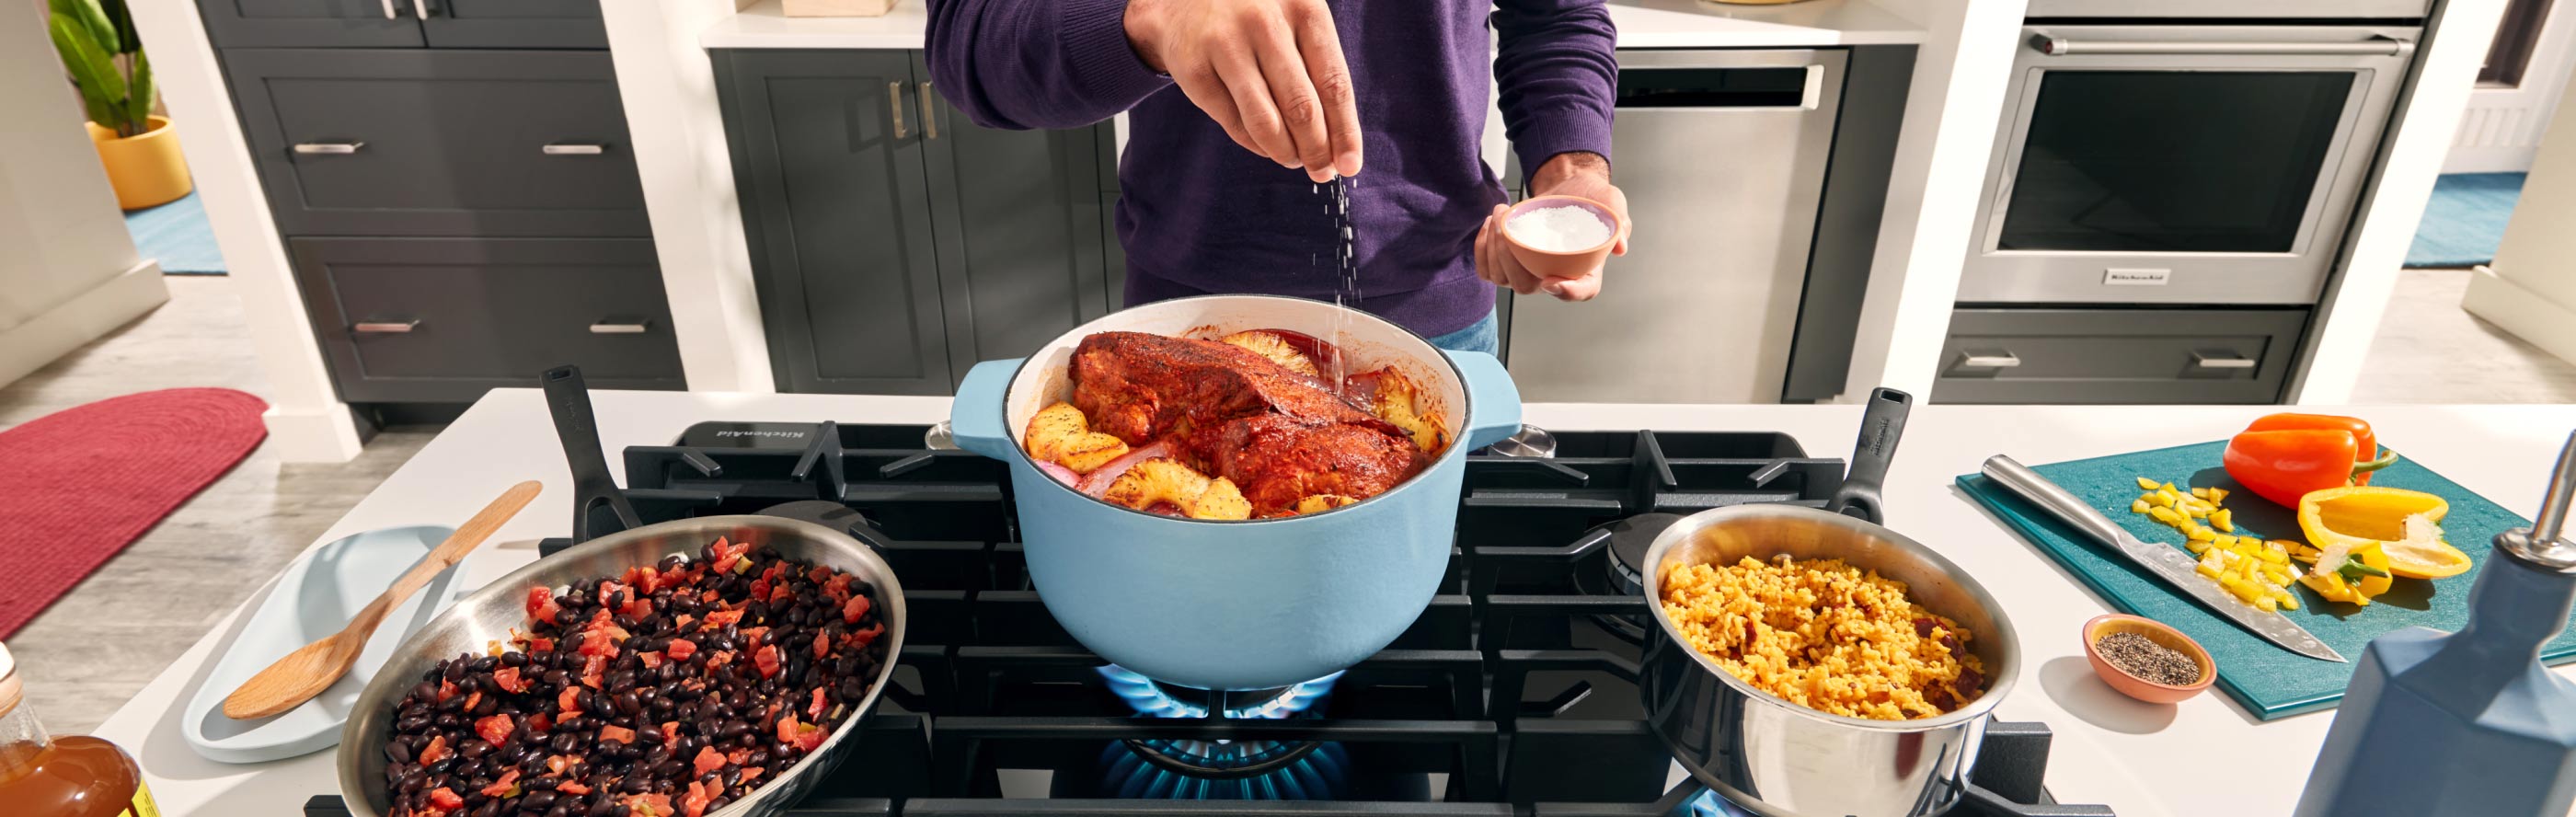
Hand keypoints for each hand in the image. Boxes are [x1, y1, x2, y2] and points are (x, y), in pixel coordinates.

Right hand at [1126, 0, 1362, 181]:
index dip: (1345, 132)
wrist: (1183, 0)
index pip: (1333, 83)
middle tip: (1321, 171)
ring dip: (1286, 153)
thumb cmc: (1257, 18)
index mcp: (1303, 7)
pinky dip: (1255, 144)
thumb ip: (1319, 71)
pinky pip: (1234, 123)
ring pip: (1266, 122)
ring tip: (1293, 159)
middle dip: (1317, 150)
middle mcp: (1264, 22)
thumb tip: (1340, 146)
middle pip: (1302, 107)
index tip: (1349, 164)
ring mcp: (1225, 44)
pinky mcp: (1194, 69)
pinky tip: (1265, 144)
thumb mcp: (1295, 23)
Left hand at [1475, 152, 1627, 300]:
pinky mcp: (1509, 262)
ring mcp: (1529, 272)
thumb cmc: (1591, 200)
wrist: (1569, 187)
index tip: (1551, 282)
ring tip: (1498, 217)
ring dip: (1492, 250)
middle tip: (1505, 228)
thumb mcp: (1612, 205)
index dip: (1567, 292)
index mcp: (1585, 270)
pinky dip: (1482, 249)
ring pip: (1503, 278)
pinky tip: (1490, 224)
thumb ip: (1619, 223)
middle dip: (1510, 260)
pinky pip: (1487, 269)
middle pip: (1527, 287)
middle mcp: (1555, 276)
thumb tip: (1620, 246)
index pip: (1581, 291)